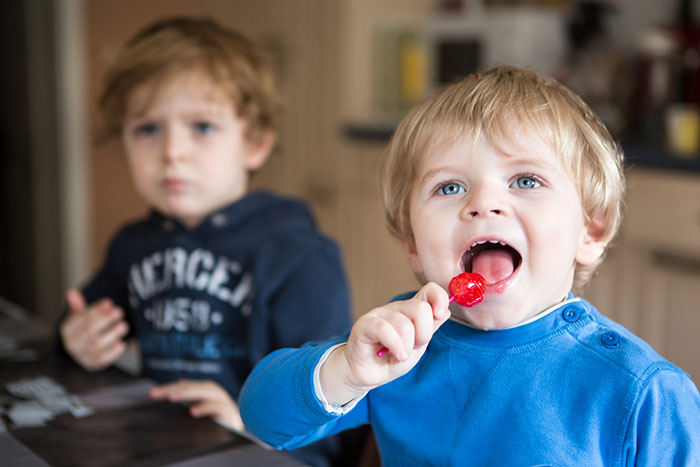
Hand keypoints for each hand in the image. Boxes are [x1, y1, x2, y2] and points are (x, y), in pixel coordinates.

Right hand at [59, 288, 128, 370]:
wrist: (86, 350)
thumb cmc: (85, 328)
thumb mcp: (80, 315)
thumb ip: (77, 305)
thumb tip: (71, 291)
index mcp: (67, 330)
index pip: (79, 319)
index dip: (95, 310)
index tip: (109, 302)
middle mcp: (72, 344)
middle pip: (88, 331)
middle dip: (105, 320)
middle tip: (119, 311)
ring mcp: (82, 356)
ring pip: (97, 345)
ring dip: (112, 334)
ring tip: (124, 325)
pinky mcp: (93, 364)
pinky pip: (103, 360)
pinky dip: (113, 352)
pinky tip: (122, 344)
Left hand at [149, 379, 243, 431]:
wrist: (240, 426)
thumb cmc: (218, 415)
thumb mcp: (203, 404)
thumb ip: (192, 394)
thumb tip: (180, 381)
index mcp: (204, 390)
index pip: (184, 386)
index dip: (168, 388)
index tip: (152, 393)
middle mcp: (213, 392)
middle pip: (192, 386)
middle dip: (175, 389)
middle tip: (158, 393)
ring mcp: (222, 400)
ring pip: (204, 392)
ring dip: (188, 393)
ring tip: (172, 397)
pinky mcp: (229, 412)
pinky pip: (217, 407)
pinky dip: (205, 408)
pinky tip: (193, 411)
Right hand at [320, 282, 450, 405]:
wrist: (367, 374)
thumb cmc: (391, 359)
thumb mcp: (417, 347)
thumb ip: (430, 329)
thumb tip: (445, 311)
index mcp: (412, 310)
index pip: (430, 290)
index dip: (439, 298)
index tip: (439, 314)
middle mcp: (397, 308)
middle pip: (421, 309)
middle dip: (423, 335)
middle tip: (413, 347)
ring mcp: (380, 313)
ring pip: (405, 325)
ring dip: (406, 347)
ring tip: (399, 355)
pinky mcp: (365, 323)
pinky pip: (385, 330)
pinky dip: (395, 346)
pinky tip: (395, 356)